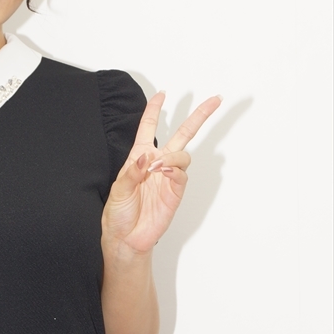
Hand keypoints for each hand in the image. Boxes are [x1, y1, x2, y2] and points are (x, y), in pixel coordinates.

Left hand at [102, 91, 221, 253]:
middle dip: (199, 117)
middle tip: (216, 100)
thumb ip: (132, 172)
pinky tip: (164, 172)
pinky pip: (182, 175)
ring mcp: (169, 177)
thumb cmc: (118, 214)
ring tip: (158, 167)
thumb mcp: (117, 190)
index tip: (162, 94)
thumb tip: (147, 157)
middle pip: (182, 134)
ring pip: (183, 154)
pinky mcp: (175, 193)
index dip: (154, 110)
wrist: (126, 238)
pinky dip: (175, 170)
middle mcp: (157, 164)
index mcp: (139, 158)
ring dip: (173, 156)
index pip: (148, 127)